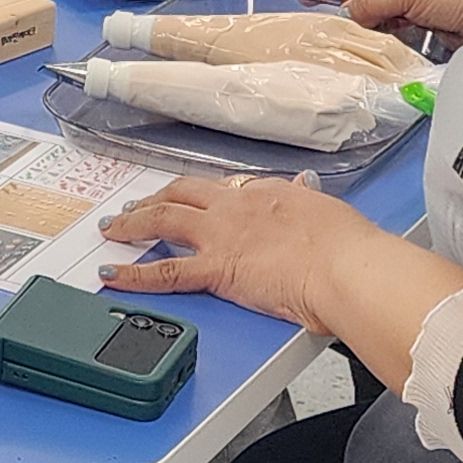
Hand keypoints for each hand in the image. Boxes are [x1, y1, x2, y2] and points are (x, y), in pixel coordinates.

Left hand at [97, 176, 358, 329]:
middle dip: (155, 199)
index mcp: (265, 193)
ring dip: (133, 223)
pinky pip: (163, 270)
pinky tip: (113, 273)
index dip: (199, 195)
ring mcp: (220, 235)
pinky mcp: (214, 268)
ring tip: (114, 229)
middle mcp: (235, 207)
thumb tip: (305, 189)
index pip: (221, 189)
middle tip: (136, 207)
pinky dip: (133, 272)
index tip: (190, 200)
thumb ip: (307, 202)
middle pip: (182, 193)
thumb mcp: (328, 212)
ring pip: (163, 219)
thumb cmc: (348, 248)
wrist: (345, 267)